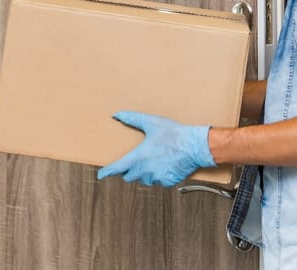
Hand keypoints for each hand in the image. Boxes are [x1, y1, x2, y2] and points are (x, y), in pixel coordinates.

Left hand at [97, 111, 216, 186]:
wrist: (195, 146)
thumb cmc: (174, 133)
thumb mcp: (151, 122)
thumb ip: (132, 118)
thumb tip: (117, 114)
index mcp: (138, 157)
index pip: (118, 167)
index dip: (107, 172)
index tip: (101, 175)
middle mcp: (145, 170)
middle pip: (129, 176)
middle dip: (131, 170)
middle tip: (138, 160)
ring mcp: (156, 177)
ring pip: (145, 179)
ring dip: (146, 173)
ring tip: (156, 159)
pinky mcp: (167, 181)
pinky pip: (158, 181)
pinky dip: (159, 175)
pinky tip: (166, 164)